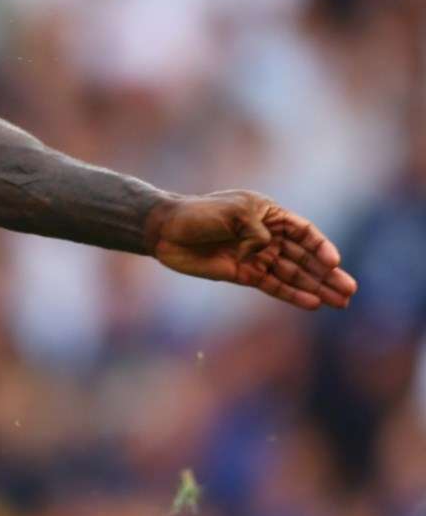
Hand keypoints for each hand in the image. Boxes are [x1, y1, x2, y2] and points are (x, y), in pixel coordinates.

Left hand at [146, 190, 356, 310]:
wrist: (165, 231)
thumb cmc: (199, 214)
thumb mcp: (232, 212)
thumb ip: (255, 230)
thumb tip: (267, 249)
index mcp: (268, 214)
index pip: (303, 231)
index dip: (320, 247)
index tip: (333, 262)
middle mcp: (266, 236)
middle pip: (304, 257)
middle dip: (327, 274)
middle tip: (350, 290)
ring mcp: (256, 256)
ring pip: (293, 274)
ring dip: (316, 287)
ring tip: (341, 302)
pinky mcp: (243, 274)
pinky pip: (273, 285)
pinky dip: (292, 294)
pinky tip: (313, 303)